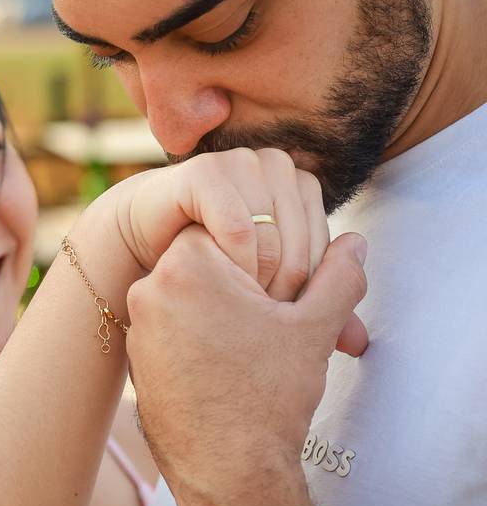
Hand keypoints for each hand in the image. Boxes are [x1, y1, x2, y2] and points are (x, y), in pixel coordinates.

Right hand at [90, 148, 365, 354]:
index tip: (277, 321)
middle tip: (257, 322)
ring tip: (239, 307)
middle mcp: (275, 165)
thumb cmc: (210, 273)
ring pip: (274, 238)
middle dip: (283, 292)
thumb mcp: (268, 294)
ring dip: (257, 282)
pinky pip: (238, 227)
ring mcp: (241, 163)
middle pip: (304, 244)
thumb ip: (313, 313)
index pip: (326, 250)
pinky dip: (233, 263)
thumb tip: (360, 342)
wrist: (146, 245)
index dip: (306, 294)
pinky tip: (219, 284)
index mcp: (300, 184)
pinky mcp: (206, 173)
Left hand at [124, 226, 367, 505]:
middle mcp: (148, 290)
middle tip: (274, 323)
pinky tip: (228, 370)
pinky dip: (200, 339)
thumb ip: (337, 276)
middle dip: (246, 288)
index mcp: (185, 266)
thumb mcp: (312, 328)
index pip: (229, 229)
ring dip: (223, 313)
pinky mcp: (135, 359)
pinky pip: (173, 331)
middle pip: (207, 264)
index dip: (265, 257)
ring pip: (190, 299)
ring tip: (254, 353)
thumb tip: (354, 242)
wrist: (227, 476)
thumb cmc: (267, 398)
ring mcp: (137, 327)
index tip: (281, 292)